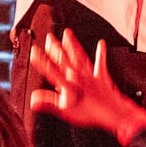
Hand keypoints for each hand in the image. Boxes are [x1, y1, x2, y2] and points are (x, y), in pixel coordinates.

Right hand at [29, 29, 145, 146]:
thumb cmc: (90, 113)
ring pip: (79, 56)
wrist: (112, 113)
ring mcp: (90, 74)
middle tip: (48, 37)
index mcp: (68, 85)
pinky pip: (100, 62)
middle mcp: (78, 76)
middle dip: (55, 48)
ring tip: (67, 33)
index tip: (34, 52)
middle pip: (64, 59)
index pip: (51, 71)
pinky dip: (101, 53)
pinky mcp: (101, 76)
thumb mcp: (66, 112)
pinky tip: (101, 43)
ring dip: (73, 44)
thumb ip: (49, 103)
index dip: (41, 61)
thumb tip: (33, 100)